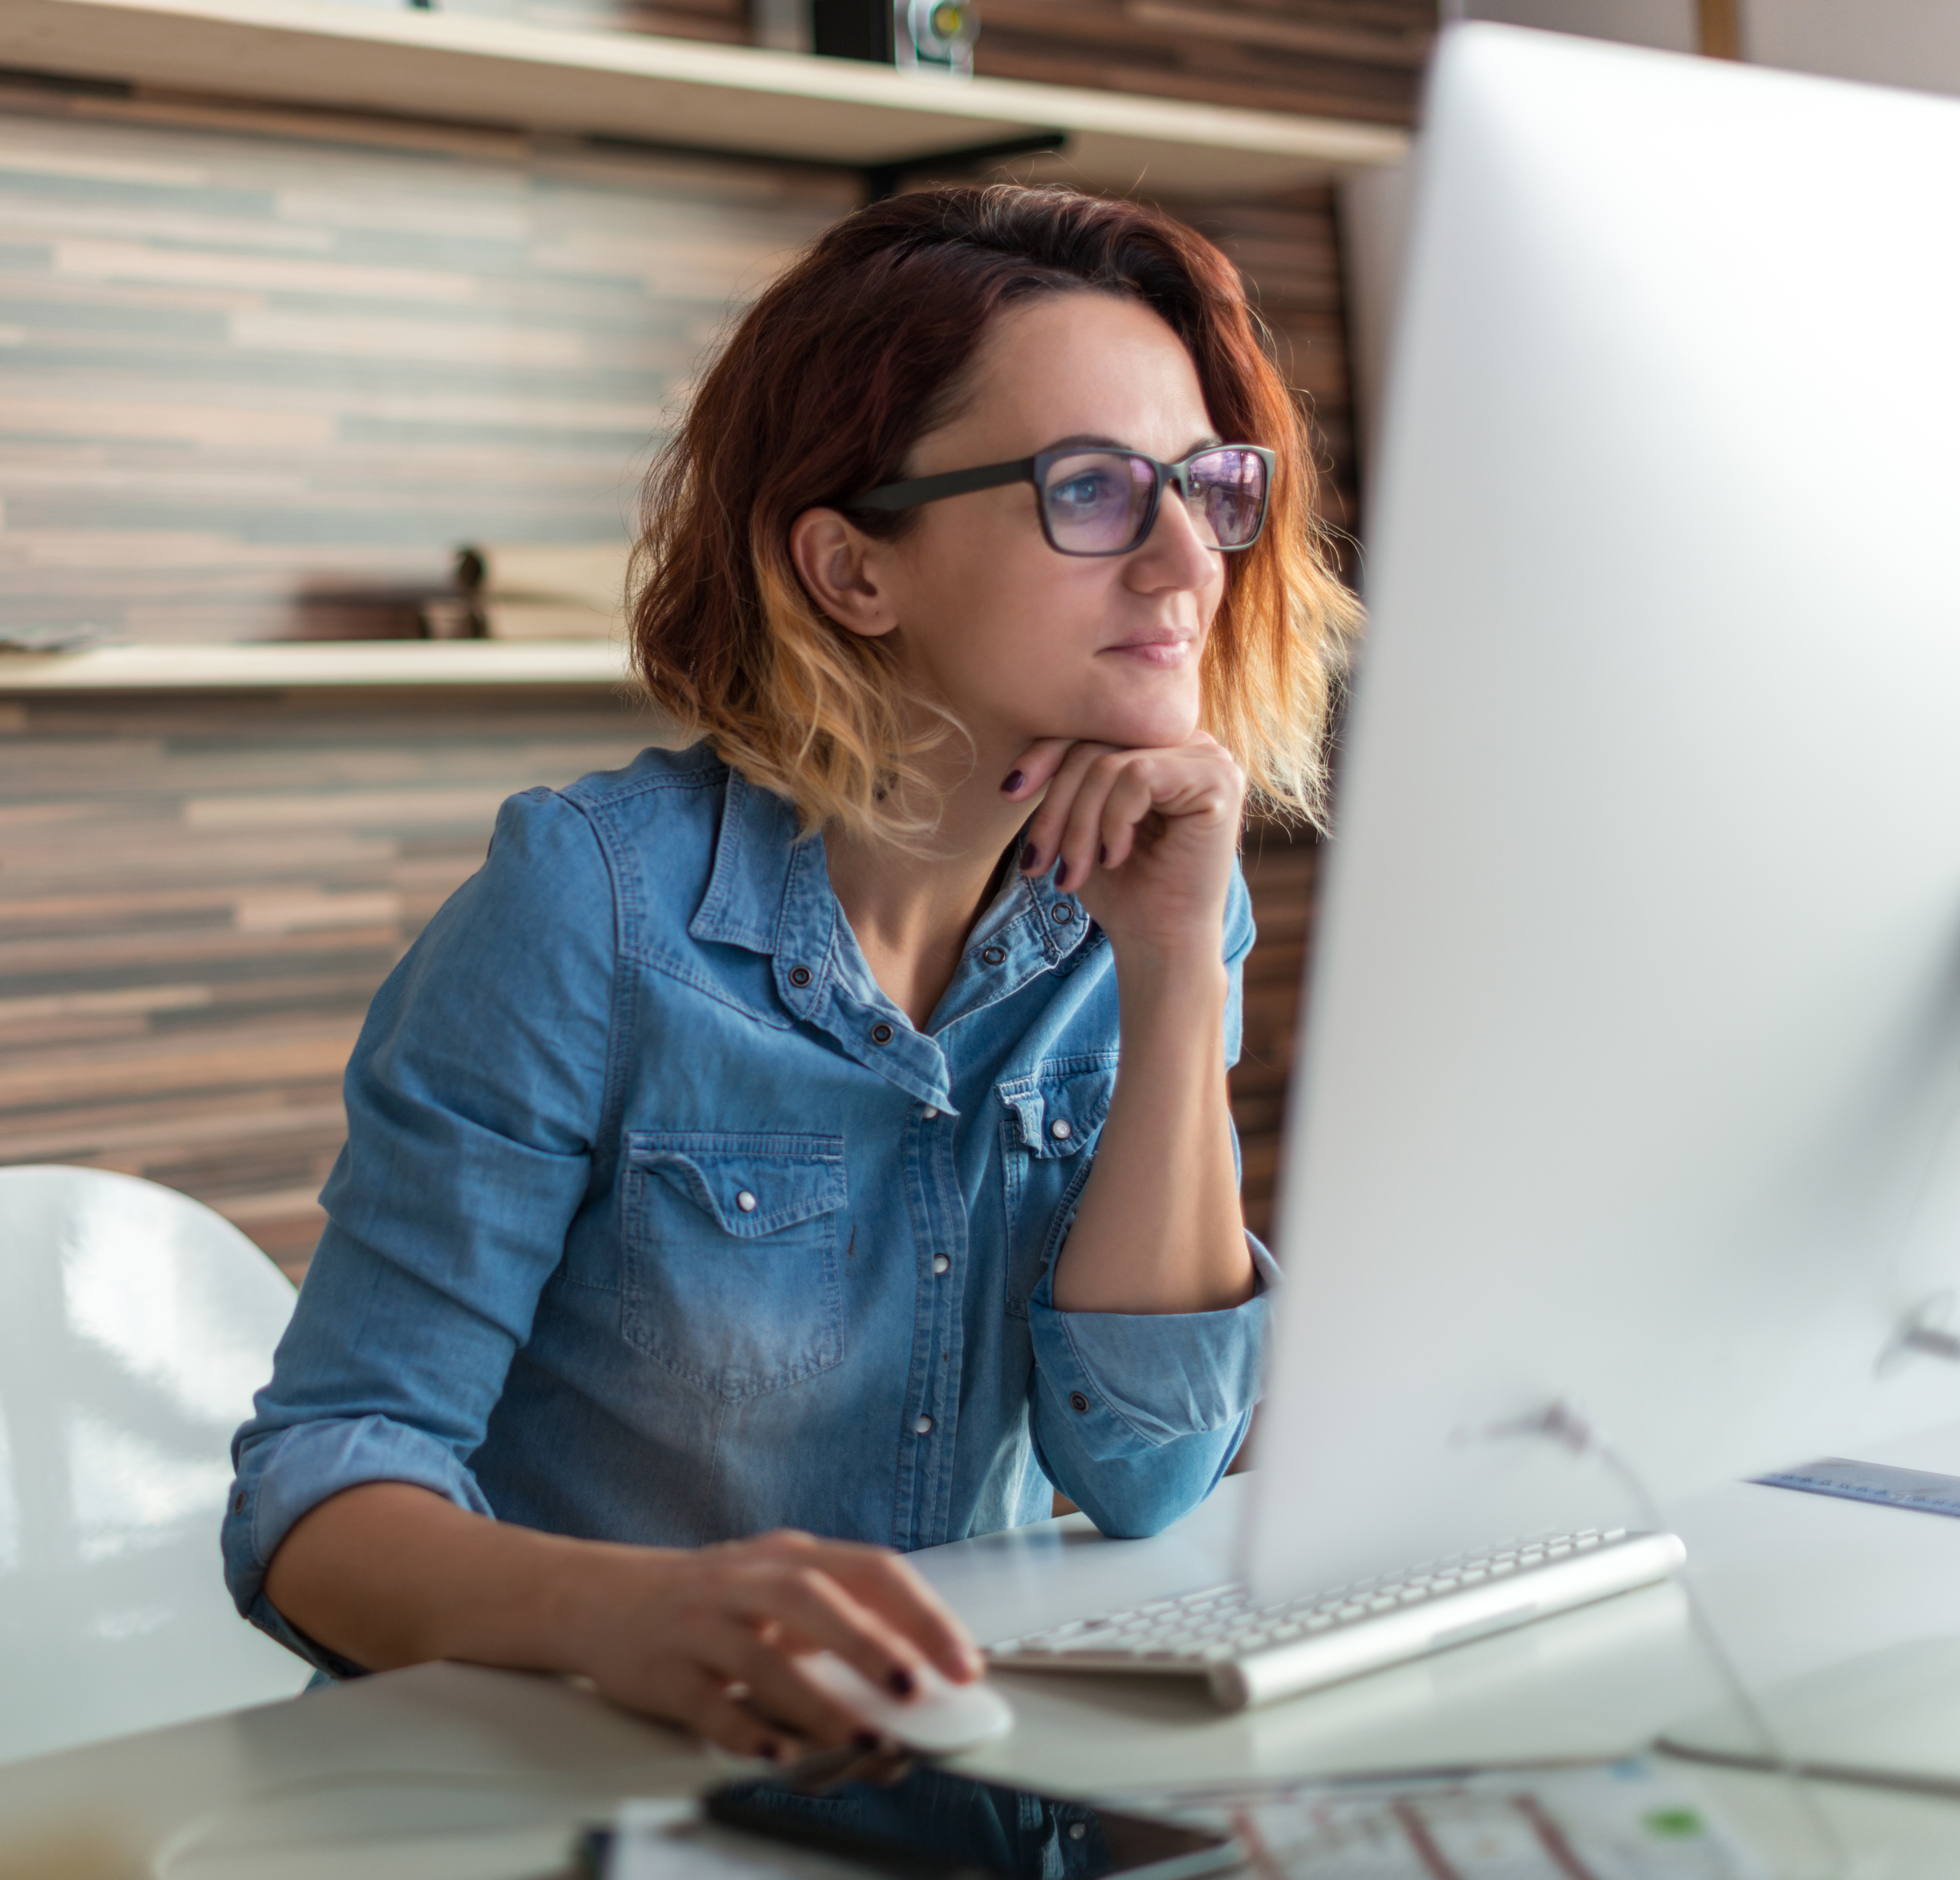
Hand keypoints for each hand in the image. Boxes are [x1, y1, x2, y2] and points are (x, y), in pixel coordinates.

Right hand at [573, 1527, 981, 1758]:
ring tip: (857, 1738)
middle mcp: (747, 1580)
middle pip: (814, 1598)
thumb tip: (918, 1675)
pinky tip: (776, 1752)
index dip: (922, 1615)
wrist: (599, 1597)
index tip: (963, 1664)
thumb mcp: (779, 1591)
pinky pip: (705, 1700)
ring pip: (760, 1654)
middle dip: (869, 1645)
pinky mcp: (662, 1668)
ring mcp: (700, 1622)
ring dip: (814, 1700)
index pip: (870, 1570)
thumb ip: (841, 1623)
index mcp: (791, 1558)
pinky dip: (743, 1727)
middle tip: (913, 1689)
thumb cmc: (711, 1601)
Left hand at [1004, 733, 1244, 968]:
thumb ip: (1070, 771)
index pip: (1092, 726)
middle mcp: (1191, 742)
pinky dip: (1112, 822)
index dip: (1044, 754)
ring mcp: (1210, 759)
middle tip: (1039, 861)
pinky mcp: (1218, 782)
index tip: (1009, 793)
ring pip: (1109, 764)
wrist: (1157, 944)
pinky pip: (1137, 777)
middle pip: (1096, 743)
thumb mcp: (1081, 818)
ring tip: (1072, 872)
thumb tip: (1024, 726)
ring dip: (1077, 825)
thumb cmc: (1121, 887)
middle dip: (1056, 806)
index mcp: (1160, 745)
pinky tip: (1115, 857)